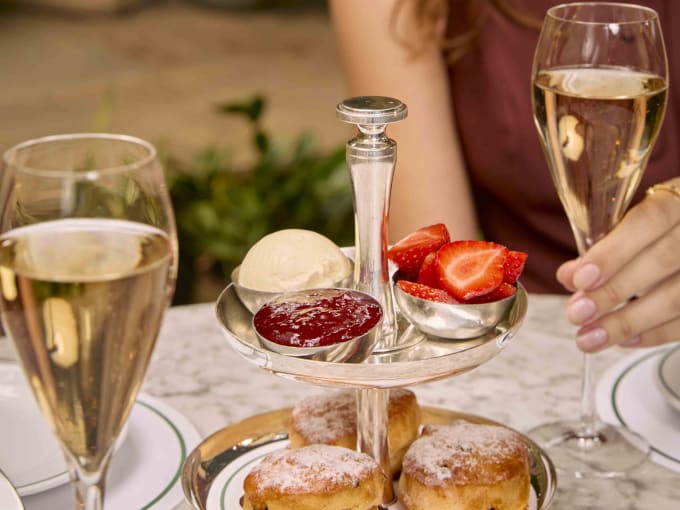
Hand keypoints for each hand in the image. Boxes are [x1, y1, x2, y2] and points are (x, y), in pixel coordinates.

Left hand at [556, 179, 679, 351]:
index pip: (650, 220)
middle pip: (663, 261)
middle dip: (613, 291)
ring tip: (589, 338)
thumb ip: (605, 245)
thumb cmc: (658, 229)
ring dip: (628, 322)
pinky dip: (655, 334)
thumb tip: (568, 276)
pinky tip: (623, 340)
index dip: (613, 251)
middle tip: (576, 313)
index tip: (579, 279)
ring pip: (678, 297)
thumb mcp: (635, 223)